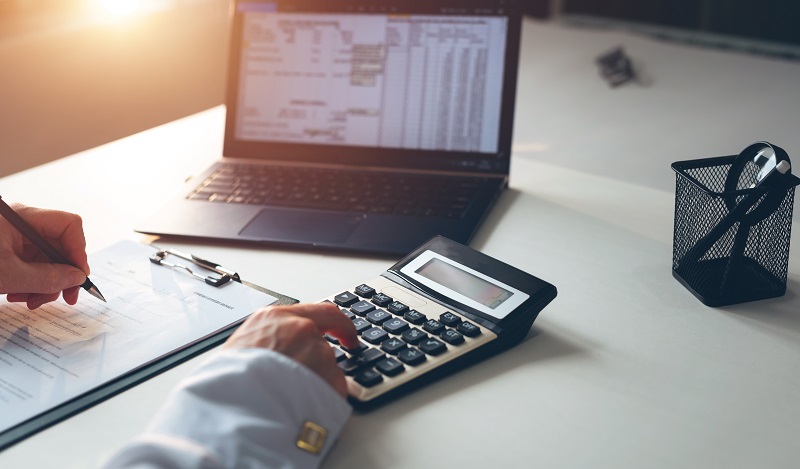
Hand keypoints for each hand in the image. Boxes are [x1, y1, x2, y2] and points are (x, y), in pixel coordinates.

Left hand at [0, 203, 89, 308]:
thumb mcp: (8, 274)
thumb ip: (47, 278)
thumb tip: (75, 278)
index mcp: (22, 218)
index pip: (68, 225)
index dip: (78, 250)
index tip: (77, 276)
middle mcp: (21, 225)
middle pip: (59, 245)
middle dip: (61, 274)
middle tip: (63, 298)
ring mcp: (13, 238)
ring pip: (46, 259)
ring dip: (44, 283)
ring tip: (29, 300)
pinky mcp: (6, 252)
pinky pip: (30, 265)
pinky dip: (29, 283)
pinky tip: (17, 294)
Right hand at [223, 303, 359, 397]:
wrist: (229, 413)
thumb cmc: (226, 385)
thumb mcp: (239, 350)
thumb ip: (265, 342)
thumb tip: (273, 353)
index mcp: (274, 318)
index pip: (320, 311)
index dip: (338, 323)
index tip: (344, 332)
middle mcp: (300, 329)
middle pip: (325, 342)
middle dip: (329, 354)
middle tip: (338, 359)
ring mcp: (318, 353)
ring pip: (328, 368)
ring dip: (316, 383)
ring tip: (291, 401)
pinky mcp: (330, 379)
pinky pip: (333, 391)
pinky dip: (323, 401)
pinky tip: (301, 410)